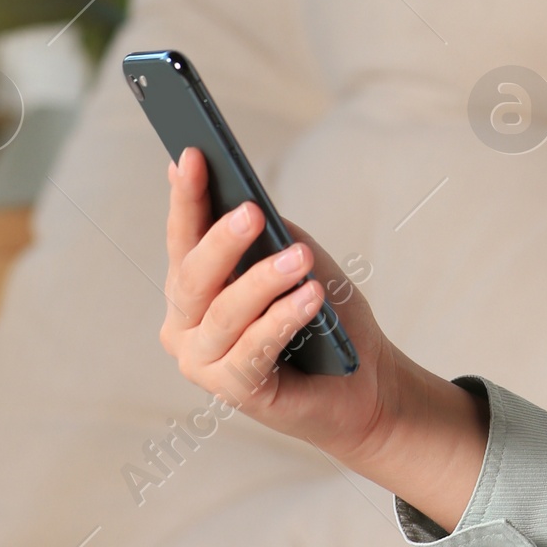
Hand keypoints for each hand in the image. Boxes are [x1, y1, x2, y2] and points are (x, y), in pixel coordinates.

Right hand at [160, 147, 487, 524]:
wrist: (362, 378)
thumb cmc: (322, 313)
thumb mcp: (296, 260)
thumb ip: (267, 236)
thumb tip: (244, 200)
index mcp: (193, 287)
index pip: (184, 236)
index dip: (187, 196)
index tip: (192, 155)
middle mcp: (184, 325)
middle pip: (194, 275)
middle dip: (222, 240)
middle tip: (251, 211)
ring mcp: (202, 362)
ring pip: (225, 313)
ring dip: (264, 282)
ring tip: (300, 258)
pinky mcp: (233, 391)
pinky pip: (253, 350)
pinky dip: (282, 320)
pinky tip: (310, 297)